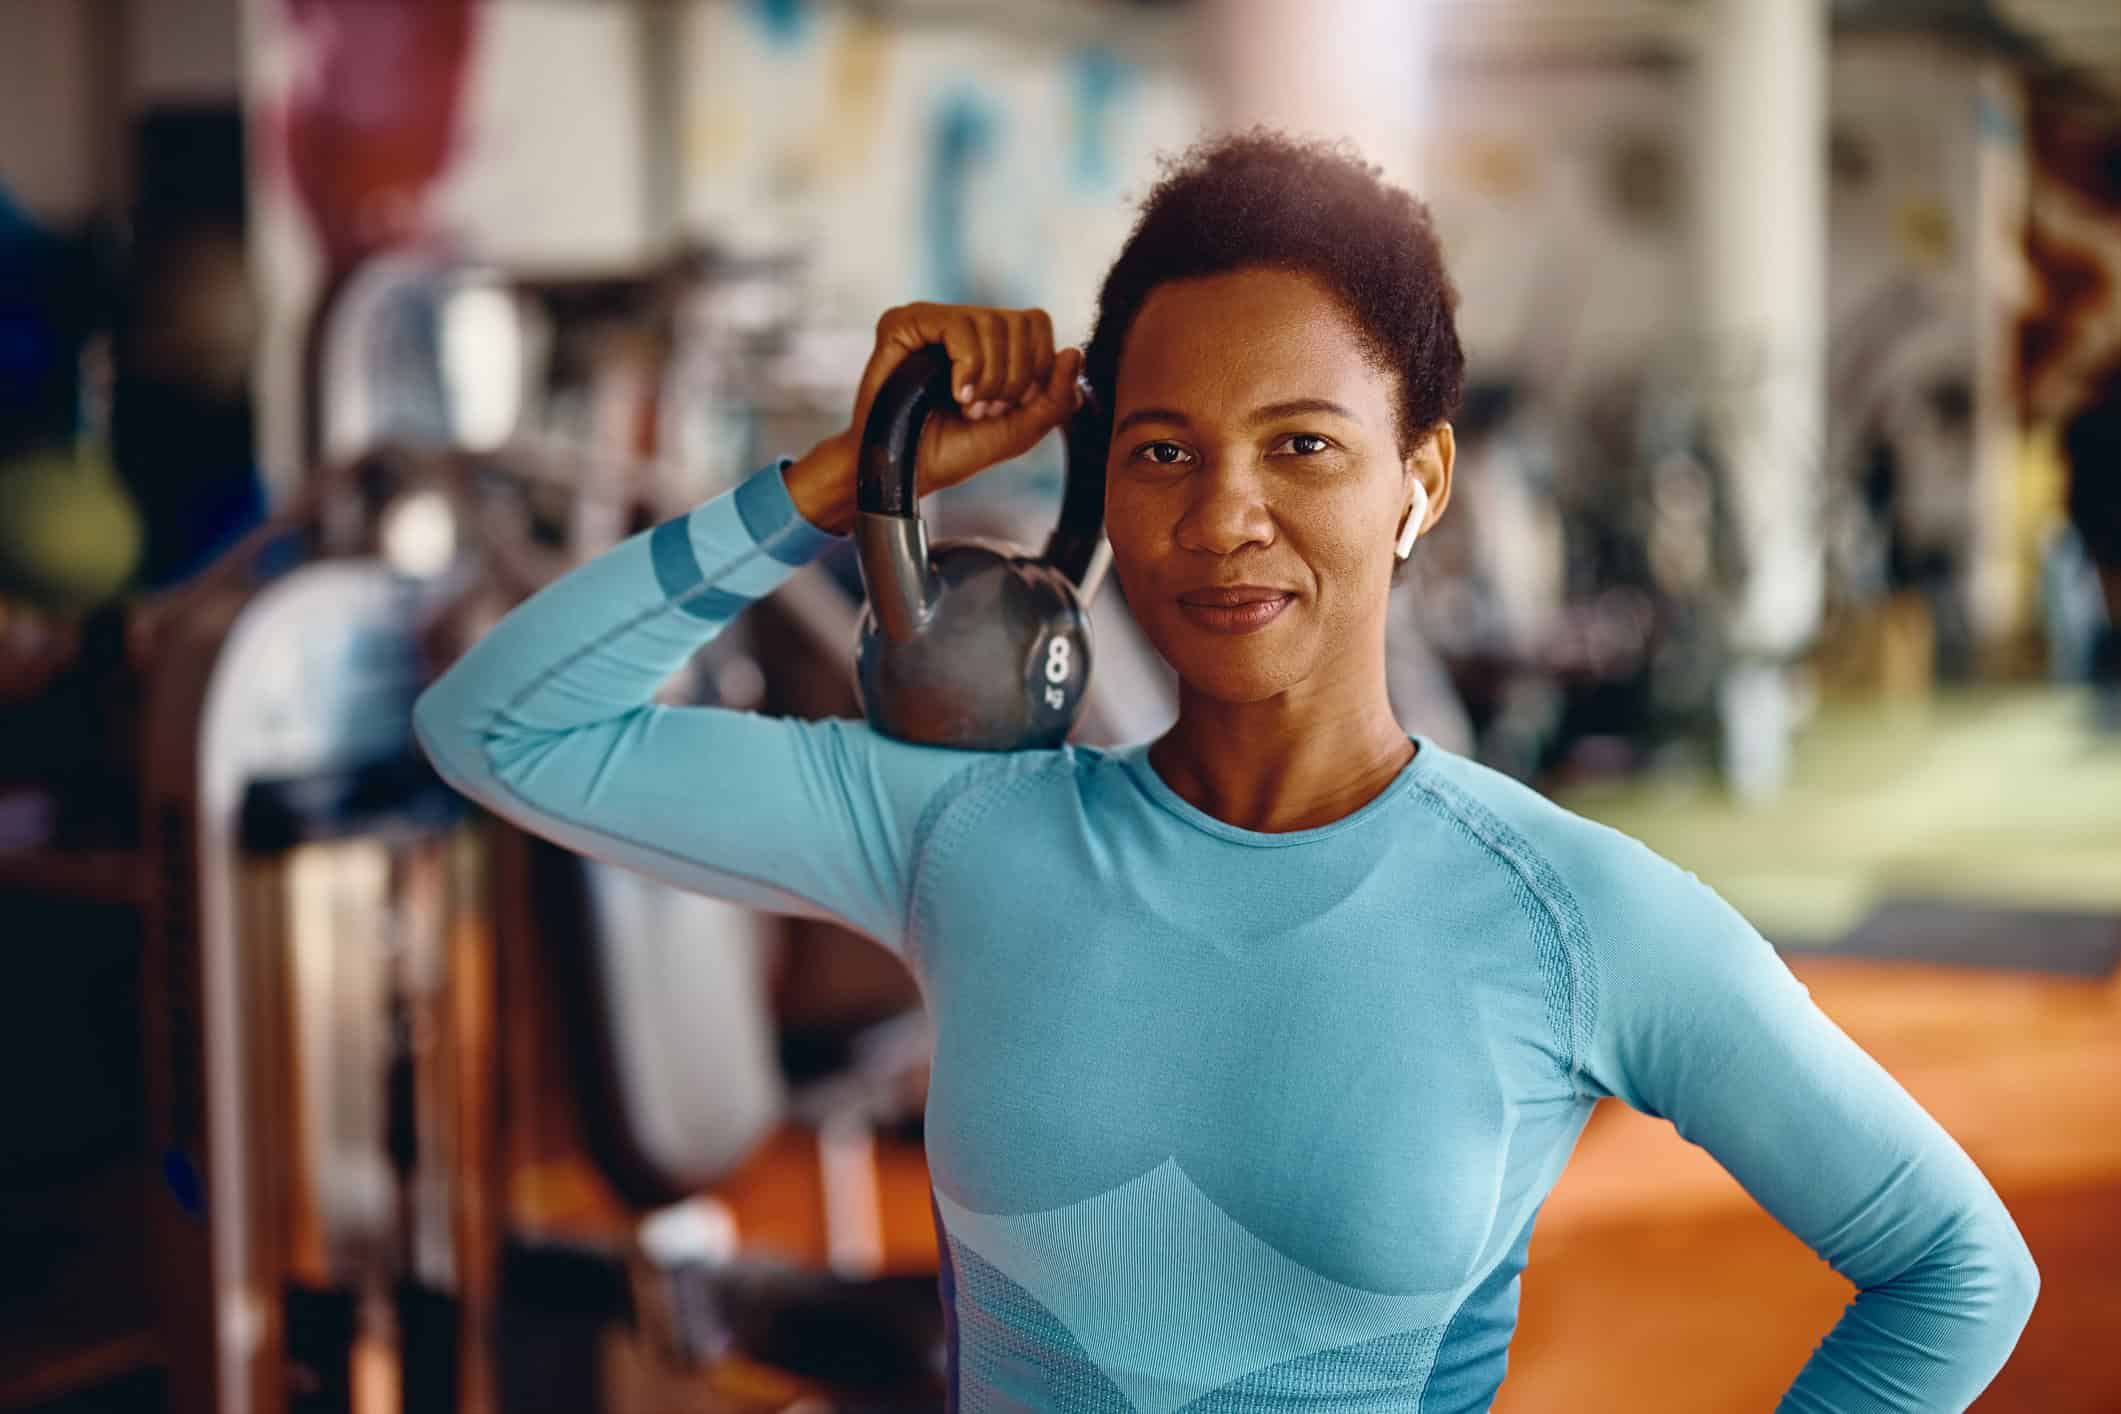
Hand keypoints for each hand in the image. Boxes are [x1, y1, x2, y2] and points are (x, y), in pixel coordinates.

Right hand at [846, 303, 1086, 496]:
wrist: (908, 471)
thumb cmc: (955, 451)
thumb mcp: (1020, 431)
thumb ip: (1056, 398)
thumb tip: (1074, 352)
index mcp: (994, 343)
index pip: (1037, 324)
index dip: (1037, 368)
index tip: (1011, 406)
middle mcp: (966, 325)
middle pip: (1023, 320)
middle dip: (1015, 378)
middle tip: (985, 410)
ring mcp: (935, 321)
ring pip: (993, 322)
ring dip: (989, 378)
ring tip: (966, 405)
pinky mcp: (906, 322)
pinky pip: (958, 324)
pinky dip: (967, 366)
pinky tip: (955, 392)